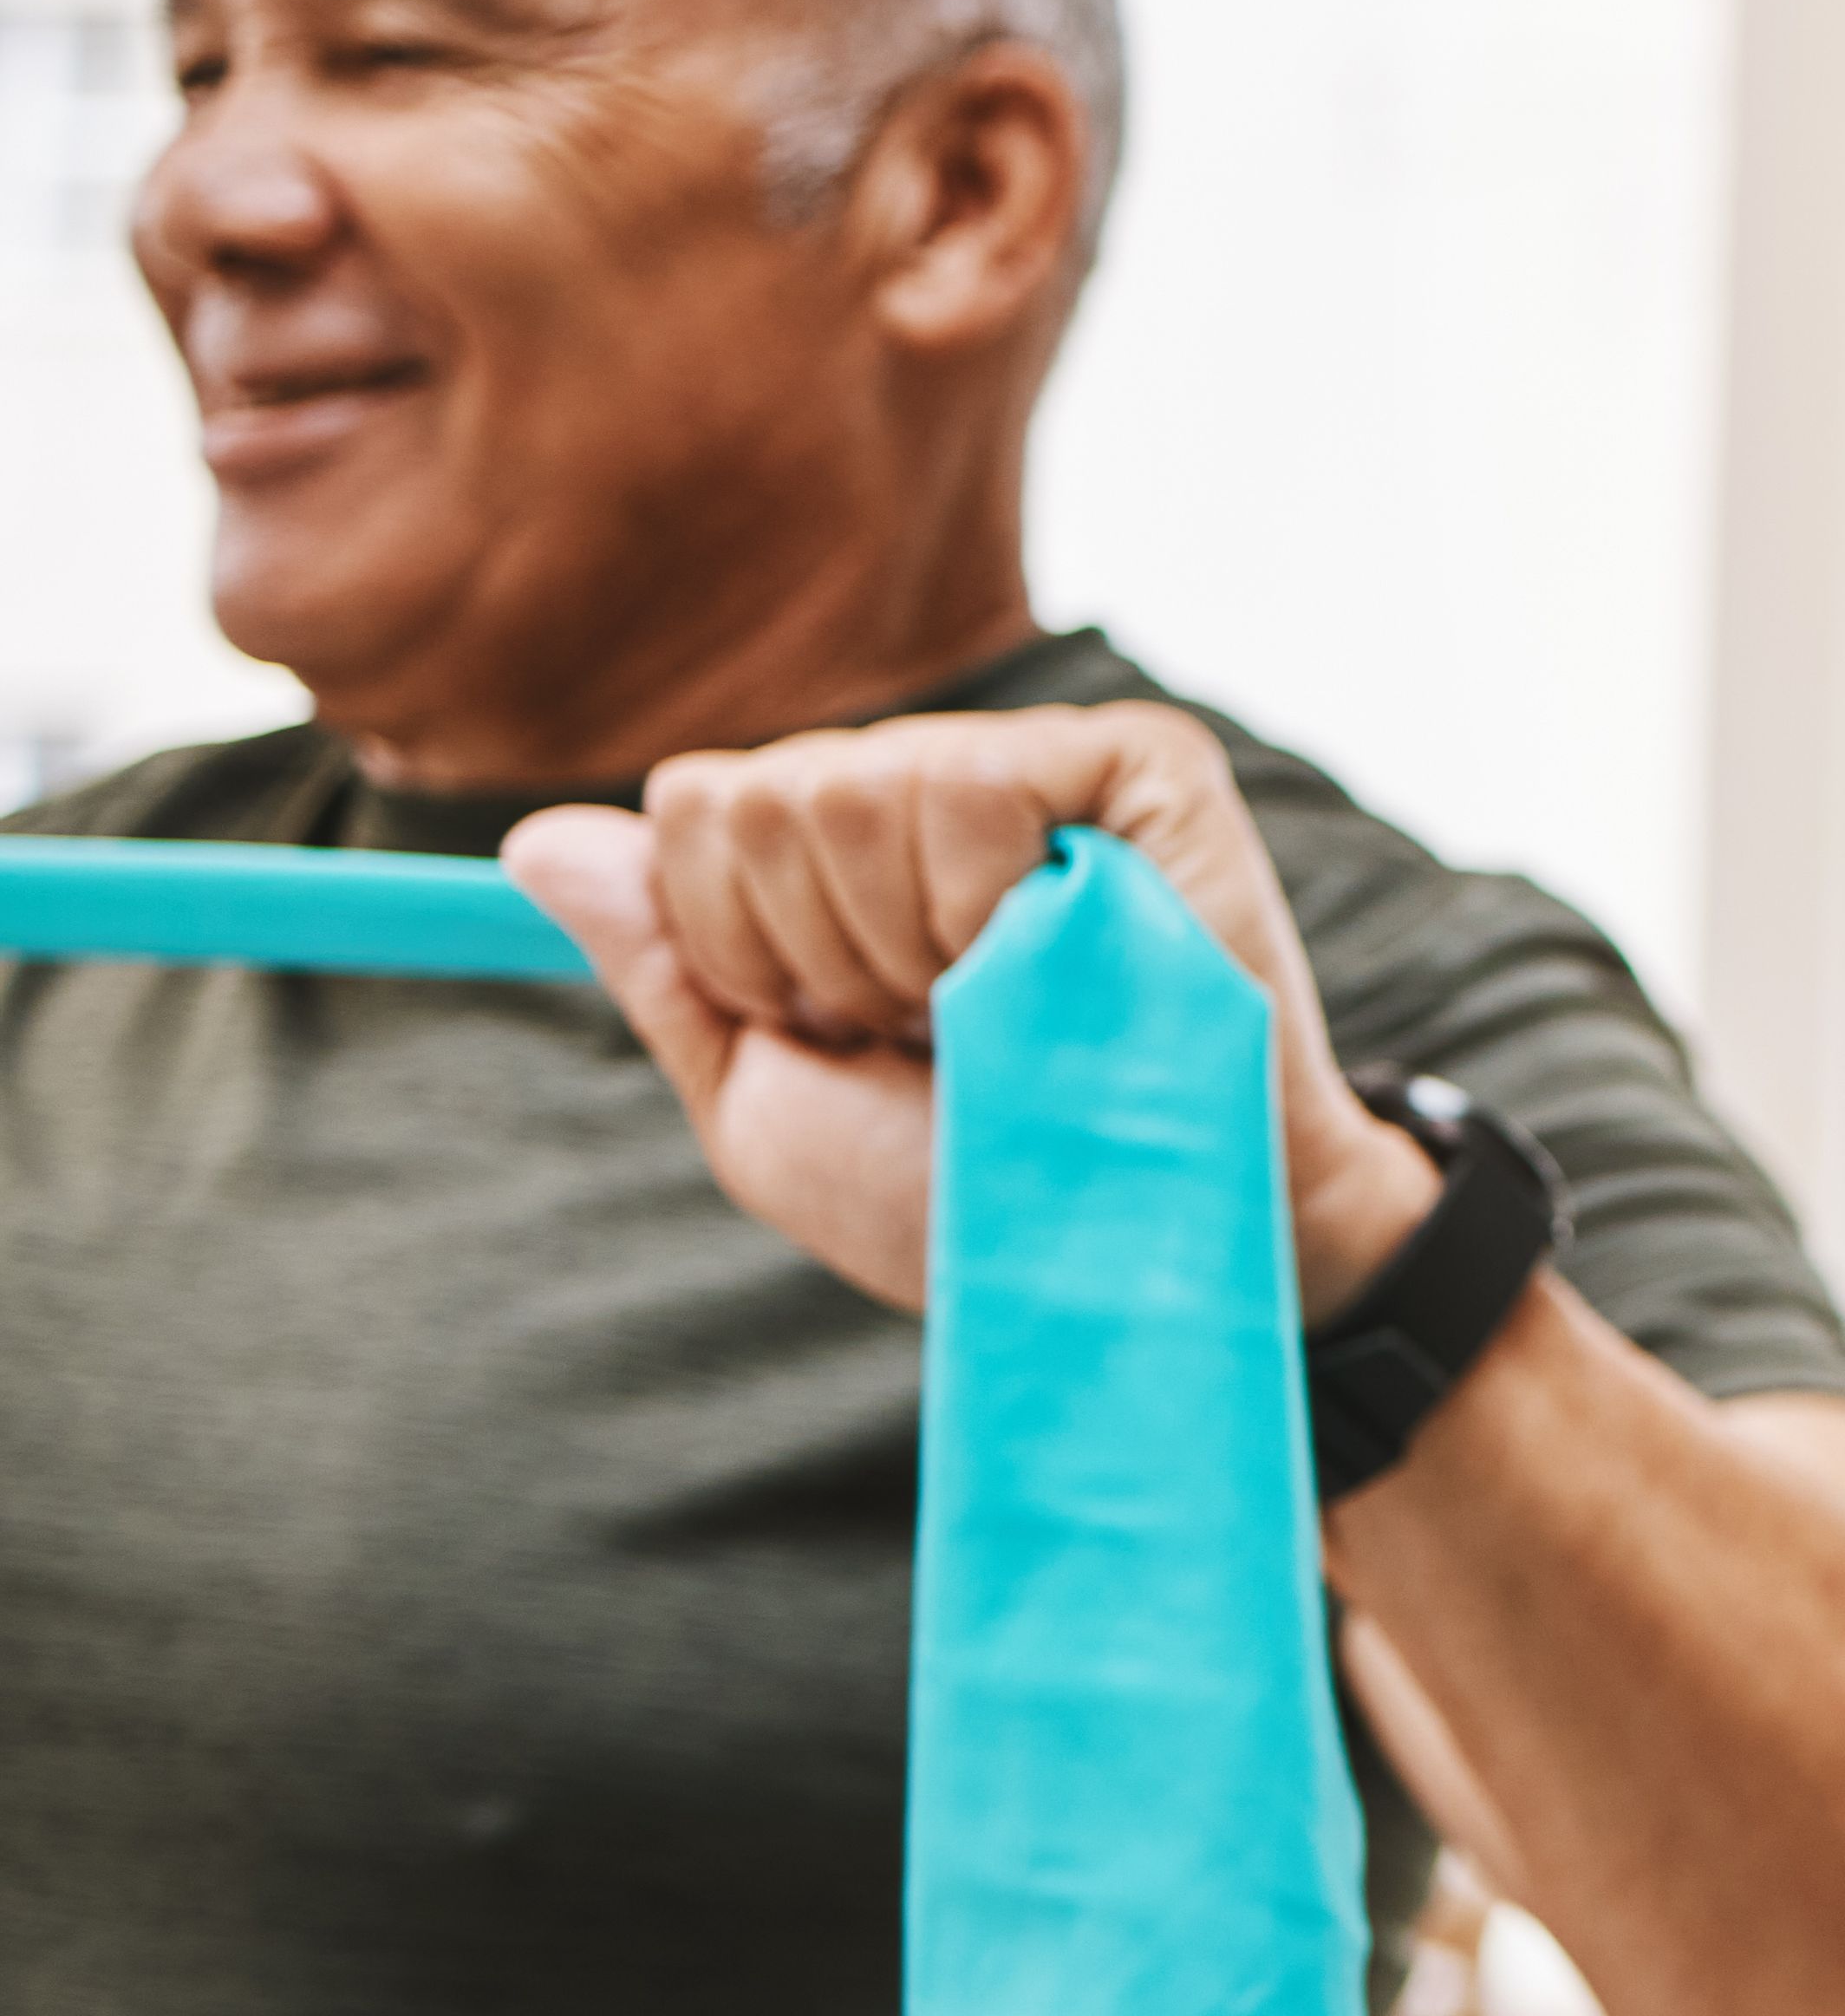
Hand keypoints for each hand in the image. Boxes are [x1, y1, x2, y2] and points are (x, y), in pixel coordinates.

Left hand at [502, 701, 1439, 1316]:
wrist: (1133, 1251)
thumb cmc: (968, 1198)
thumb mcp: (773, 1101)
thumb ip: (669, 967)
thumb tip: (535, 842)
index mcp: (855, 861)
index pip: (698, 807)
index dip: (734, 943)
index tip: (843, 1036)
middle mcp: (940, 790)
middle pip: (753, 794)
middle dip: (813, 952)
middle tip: (935, 1034)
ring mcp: (1043, 768)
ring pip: (851, 781)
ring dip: (904, 942)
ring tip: (1008, 1009)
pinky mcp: (1139, 765)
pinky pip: (965, 777)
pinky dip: (981, 903)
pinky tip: (1058, 962)